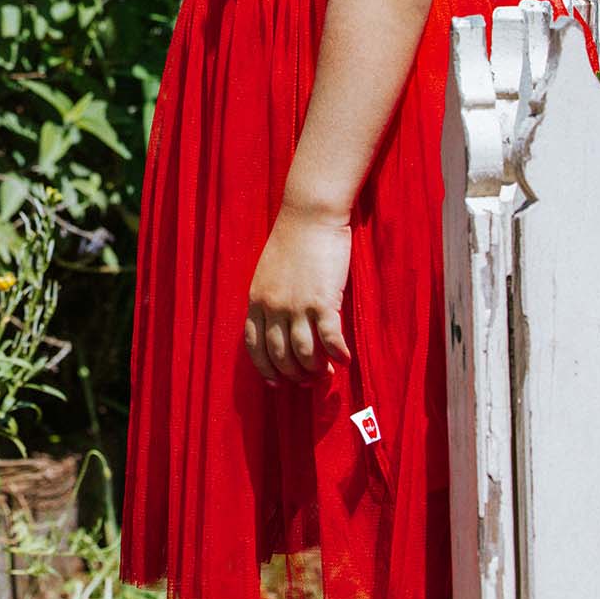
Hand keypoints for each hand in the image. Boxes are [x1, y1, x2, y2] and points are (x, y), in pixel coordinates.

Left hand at [245, 201, 353, 385]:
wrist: (309, 215)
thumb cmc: (293, 240)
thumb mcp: (268, 272)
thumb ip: (271, 298)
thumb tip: (280, 323)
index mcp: (256, 300)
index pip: (255, 346)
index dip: (265, 369)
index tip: (276, 384)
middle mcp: (273, 307)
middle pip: (279, 355)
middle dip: (294, 375)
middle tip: (308, 382)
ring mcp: (296, 305)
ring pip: (303, 353)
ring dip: (315, 370)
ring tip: (326, 373)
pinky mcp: (322, 300)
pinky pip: (329, 339)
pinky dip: (337, 354)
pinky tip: (344, 360)